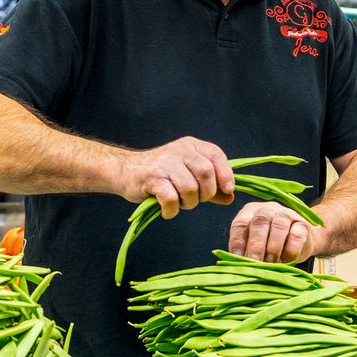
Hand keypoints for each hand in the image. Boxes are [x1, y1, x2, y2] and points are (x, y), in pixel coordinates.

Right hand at [115, 137, 234, 218]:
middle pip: (206, 173)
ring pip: (190, 188)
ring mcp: (165, 163)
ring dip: (188, 203)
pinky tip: (168, 210)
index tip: (228, 190)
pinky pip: (171, 199)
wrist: (126, 171)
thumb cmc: (161, 174)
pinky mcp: (152, 178)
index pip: (216, 155)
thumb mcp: (188, 174)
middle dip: (206, 193)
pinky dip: (172, 210)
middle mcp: (179, 150)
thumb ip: (210, 185)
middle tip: (196, 199)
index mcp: (191, 146)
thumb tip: (230, 197)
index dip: (225, 174)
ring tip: (179, 203)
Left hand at [228, 202, 323, 262]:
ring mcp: (286, 214)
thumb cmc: (271, 245)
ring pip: (279, 226)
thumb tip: (237, 267)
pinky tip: (287, 261)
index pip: (240, 224)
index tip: (237, 259)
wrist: (301, 240)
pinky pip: (297, 235)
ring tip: (270, 264)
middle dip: (256, 245)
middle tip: (254, 263)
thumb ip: (246, 252)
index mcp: (250, 212)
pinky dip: (291, 250)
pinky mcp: (303, 225)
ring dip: (273, 248)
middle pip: (260, 222)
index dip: (238, 242)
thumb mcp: (255, 246)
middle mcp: (267, 209)